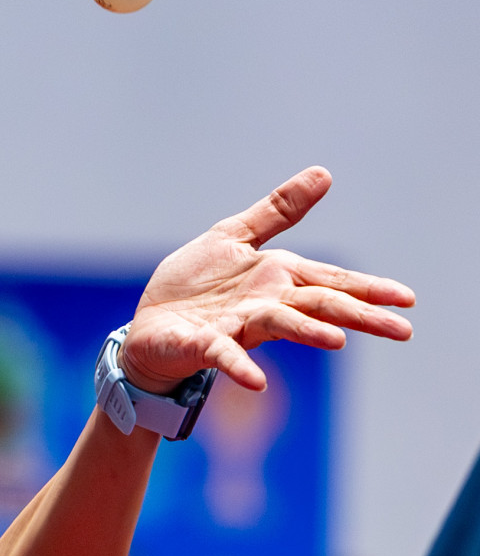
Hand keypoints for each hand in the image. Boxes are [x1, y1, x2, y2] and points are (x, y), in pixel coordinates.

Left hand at [122, 167, 414, 392]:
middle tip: (402, 329)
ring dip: (308, 332)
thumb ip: (277, 212)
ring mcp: (236, 326)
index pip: (331, 281)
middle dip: (359, 315)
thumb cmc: (193, 285)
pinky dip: (240, 366)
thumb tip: (324, 173)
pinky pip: (224, 354)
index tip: (407, 299)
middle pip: (318, 306)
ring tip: (338, 339)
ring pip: (280, 326)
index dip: (368, 288)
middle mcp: (265, 305)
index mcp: (277, 278)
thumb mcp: (234, 236)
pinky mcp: (203, 344)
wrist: (148, 321)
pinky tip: (256, 381)